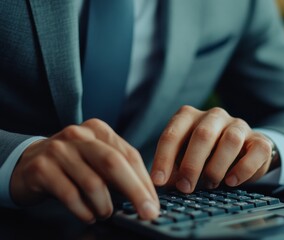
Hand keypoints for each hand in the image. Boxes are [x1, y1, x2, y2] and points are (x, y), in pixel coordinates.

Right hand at [10, 119, 158, 222]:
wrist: (28, 162)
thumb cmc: (72, 163)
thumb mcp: (96, 158)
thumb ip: (119, 169)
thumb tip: (146, 195)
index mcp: (98, 130)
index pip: (129, 155)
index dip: (144, 181)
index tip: (154, 202)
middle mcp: (79, 135)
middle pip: (114, 164)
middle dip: (135, 191)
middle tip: (147, 213)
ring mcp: (59, 150)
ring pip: (93, 182)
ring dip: (105, 205)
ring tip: (105, 213)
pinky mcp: (42, 167)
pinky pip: (70, 195)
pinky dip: (84, 210)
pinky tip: (88, 215)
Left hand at [150, 105, 275, 192]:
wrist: (241, 153)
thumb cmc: (204, 157)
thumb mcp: (184, 159)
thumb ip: (172, 169)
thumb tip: (160, 184)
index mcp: (190, 117)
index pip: (173, 133)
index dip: (163, 158)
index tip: (158, 181)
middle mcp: (214, 116)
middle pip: (202, 135)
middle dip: (191, 164)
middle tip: (185, 187)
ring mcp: (238, 126)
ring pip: (231, 140)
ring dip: (217, 166)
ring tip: (210, 184)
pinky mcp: (259, 140)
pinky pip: (256, 151)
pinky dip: (243, 169)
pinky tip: (231, 182)